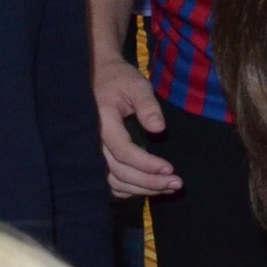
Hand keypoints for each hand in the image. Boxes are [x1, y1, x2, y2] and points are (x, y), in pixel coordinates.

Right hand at [94, 55, 179, 197]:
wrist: (96, 77)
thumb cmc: (119, 80)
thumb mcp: (136, 85)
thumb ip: (147, 106)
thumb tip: (159, 129)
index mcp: (101, 122)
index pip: (123, 151)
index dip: (146, 164)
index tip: (169, 168)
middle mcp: (91, 142)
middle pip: (119, 172)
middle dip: (149, 181)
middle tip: (176, 183)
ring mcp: (90, 153)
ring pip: (113, 181)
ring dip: (141, 189)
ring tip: (168, 187)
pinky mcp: (94, 159)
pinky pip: (108, 182)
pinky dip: (127, 189)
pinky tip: (148, 188)